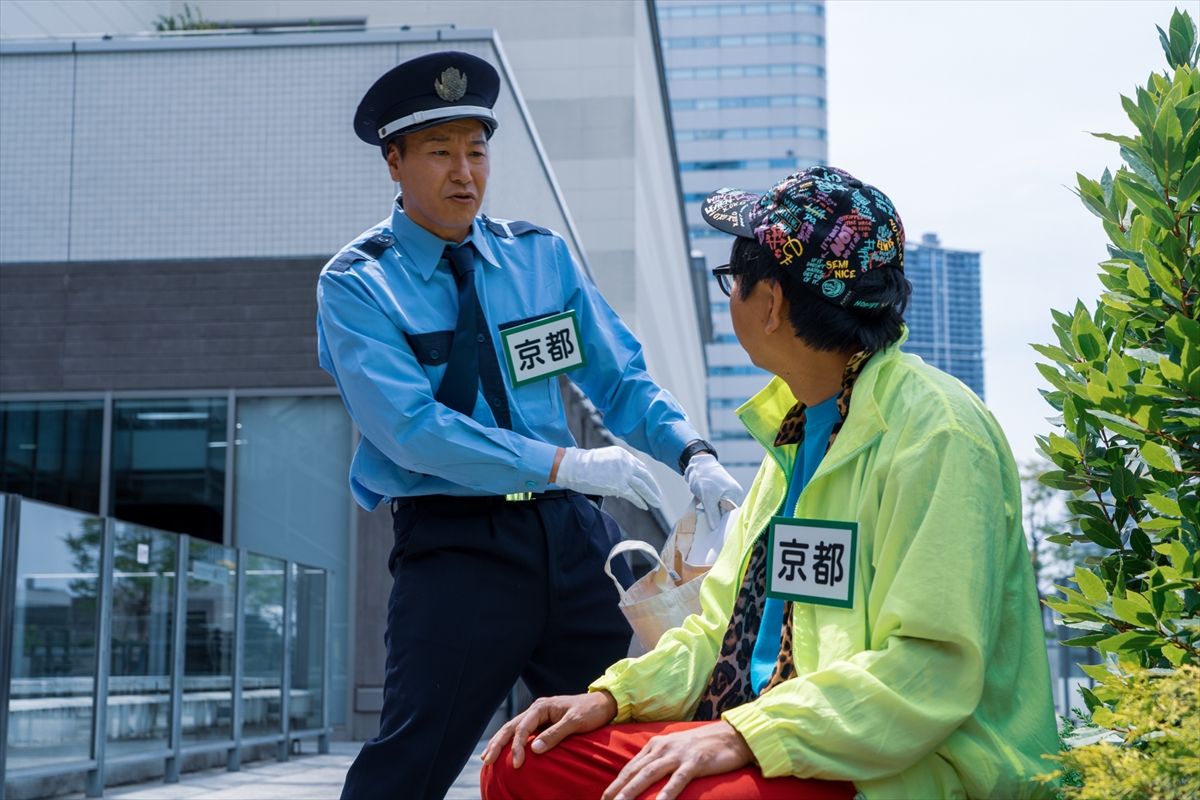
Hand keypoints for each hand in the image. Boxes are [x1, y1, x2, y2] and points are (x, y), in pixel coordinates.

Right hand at [481, 691, 616, 768]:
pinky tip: (503, 751)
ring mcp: (538, 715)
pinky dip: (510, 741)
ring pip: (513, 728)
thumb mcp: (575, 722)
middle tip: (486, 760)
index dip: (517, 746)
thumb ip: (555, 734)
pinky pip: (522, 732)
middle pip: (511, 726)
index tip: (517, 764)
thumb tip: (534, 750)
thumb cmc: (590, 712)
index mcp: (542, 706)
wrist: (603, 704)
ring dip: (500, 742)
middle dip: (498, 743)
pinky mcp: (542, 722)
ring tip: (486, 757)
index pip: (523, 727)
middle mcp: (537, 709)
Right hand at [553, 446, 663, 509]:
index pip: (640, 466)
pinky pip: (633, 495)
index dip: (647, 477)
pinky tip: (645, 506)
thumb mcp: (605, 459)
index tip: (651, 484)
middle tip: (658, 496)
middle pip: (645, 476)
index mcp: (623, 454)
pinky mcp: (618, 485)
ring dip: (651, 496)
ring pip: (642, 486)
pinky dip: (640, 501)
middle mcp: (626, 462)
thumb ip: (617, 466)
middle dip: (653, 487)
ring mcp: (623, 474)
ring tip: (656, 503)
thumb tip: (623, 481)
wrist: (573, 466)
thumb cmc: (584, 464)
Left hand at [602, 721, 753, 799]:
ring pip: (649, 775)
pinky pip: (677, 780)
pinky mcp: (695, 763)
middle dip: (617, 790)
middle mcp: (662, 748)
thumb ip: (658, 760)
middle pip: (635, 772)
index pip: (630, 767)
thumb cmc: (702, 746)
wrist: (731, 736)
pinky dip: (666, 793)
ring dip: (632, 791)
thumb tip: (642, 778)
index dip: (616, 783)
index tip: (604, 798)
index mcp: (655, 745)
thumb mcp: (675, 749)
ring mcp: (678, 755)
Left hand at [685, 454, 742, 530]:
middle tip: (707, 522)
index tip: (715, 531)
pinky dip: (712, 505)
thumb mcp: (706, 497)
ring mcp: (730, 491)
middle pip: (727, 511)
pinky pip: (719, 502)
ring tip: (704, 507)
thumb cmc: (703, 478)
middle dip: (717, 516)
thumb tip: (716, 527)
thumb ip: (712, 513)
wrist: (699, 463)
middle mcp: (735, 493)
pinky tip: (705, 503)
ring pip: (722, 507)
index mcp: (733, 494)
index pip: (731, 514)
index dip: (723, 523)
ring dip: (713, 510)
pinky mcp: (724, 491)